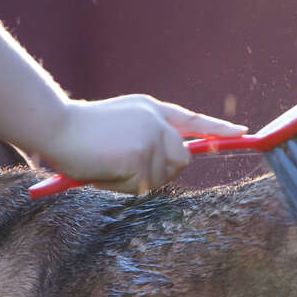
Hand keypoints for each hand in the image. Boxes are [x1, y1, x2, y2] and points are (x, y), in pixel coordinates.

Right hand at [38, 97, 244, 194]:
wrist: (55, 125)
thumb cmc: (77, 132)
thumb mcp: (119, 124)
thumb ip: (146, 136)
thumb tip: (171, 163)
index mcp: (151, 109)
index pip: (192, 120)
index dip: (217, 129)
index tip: (241, 132)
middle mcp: (156, 121)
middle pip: (181, 160)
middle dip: (160, 172)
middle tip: (126, 169)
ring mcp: (150, 137)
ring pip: (161, 178)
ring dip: (135, 182)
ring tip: (108, 164)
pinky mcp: (141, 156)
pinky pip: (141, 187)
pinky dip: (122, 187)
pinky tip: (104, 170)